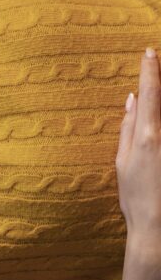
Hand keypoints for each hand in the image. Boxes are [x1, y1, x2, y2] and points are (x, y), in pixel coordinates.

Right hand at [115, 48, 160, 234]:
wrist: (159, 227)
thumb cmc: (135, 197)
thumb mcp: (122, 160)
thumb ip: (128, 128)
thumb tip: (132, 99)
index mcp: (148, 135)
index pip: (151, 93)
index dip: (149, 70)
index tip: (150, 51)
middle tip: (159, 64)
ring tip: (158, 90)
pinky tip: (156, 127)